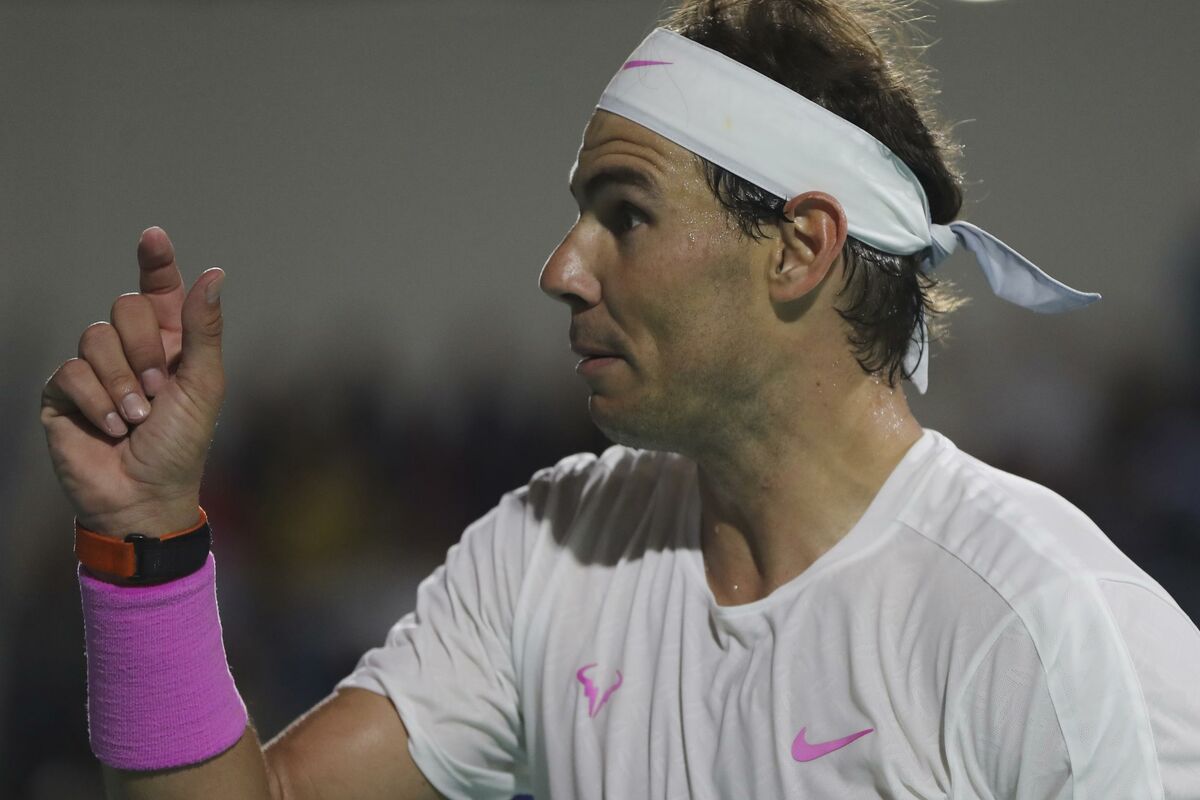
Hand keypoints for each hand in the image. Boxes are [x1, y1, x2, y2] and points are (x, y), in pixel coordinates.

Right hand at [41, 227, 225, 537]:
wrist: (145, 496)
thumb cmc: (182, 444)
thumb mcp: (203, 385)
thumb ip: (204, 329)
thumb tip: (213, 273)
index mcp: (170, 342)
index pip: (157, 289)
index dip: (155, 261)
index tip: (153, 236)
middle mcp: (131, 349)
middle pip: (123, 306)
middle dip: (143, 349)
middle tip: (156, 390)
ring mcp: (94, 370)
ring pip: (94, 337)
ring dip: (121, 383)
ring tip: (136, 418)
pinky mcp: (63, 394)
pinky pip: (70, 372)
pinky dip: (96, 401)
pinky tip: (110, 428)